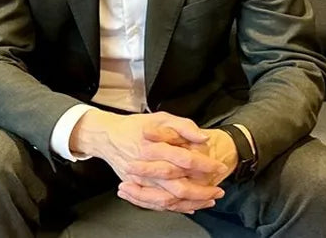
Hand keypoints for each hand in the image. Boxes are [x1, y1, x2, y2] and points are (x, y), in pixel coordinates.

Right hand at [72, 111, 226, 213]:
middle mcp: (146, 166)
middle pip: (179, 186)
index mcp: (154, 146)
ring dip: (191, 203)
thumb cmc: (134, 126)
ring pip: (169, 200)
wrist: (107, 136)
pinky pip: (155, 204)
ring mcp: (139, 180)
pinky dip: (174, 208)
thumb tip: (203, 139)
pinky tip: (188, 206)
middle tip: (217, 190)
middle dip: (202, 191)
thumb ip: (184, 126)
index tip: (218, 167)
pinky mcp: (135, 187)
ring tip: (208, 201)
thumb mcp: (161, 117)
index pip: (185, 159)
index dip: (205, 165)